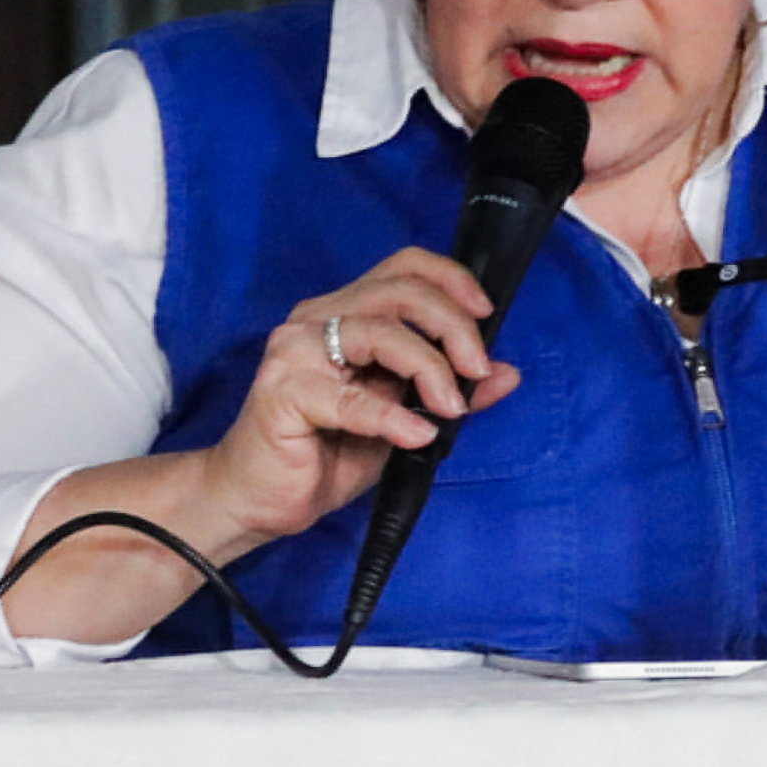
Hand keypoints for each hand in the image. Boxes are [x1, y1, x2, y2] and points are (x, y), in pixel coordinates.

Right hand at [204, 248, 521, 548]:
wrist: (258, 499)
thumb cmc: (324, 454)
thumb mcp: (403, 421)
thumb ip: (450, 392)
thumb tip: (508, 374)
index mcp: (343, 313)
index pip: (403, 267)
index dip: (451, 280)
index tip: (485, 316)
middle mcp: (316, 319)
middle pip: (401, 292)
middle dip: (453, 328)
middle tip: (477, 372)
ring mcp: (295, 352)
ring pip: (381, 333)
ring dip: (429, 368)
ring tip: (449, 409)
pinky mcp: (283, 393)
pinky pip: (351, 399)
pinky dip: (393, 418)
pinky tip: (416, 435)